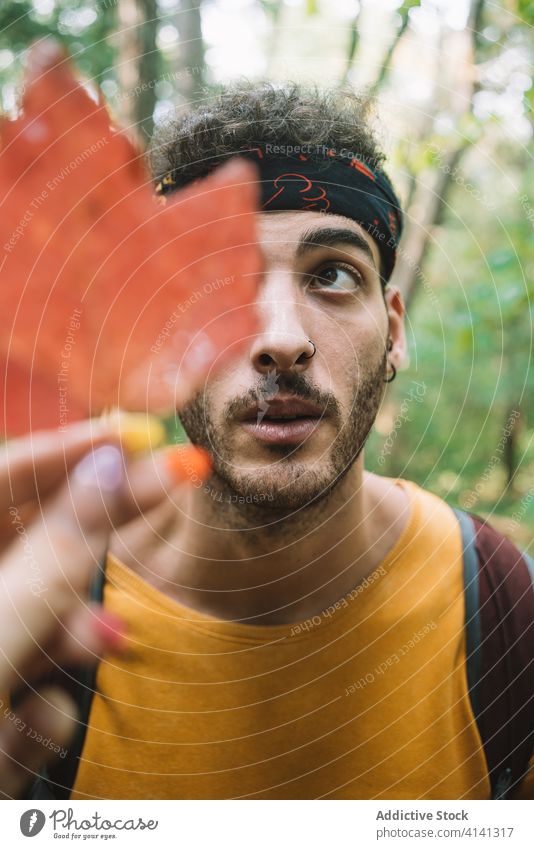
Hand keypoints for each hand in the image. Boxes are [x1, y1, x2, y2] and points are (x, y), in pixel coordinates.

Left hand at [0, 420, 208, 797]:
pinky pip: (36, 683)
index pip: (7, 476)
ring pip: (44, 618)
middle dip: (92, 546)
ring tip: (103, 647)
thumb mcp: (0, 635)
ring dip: (72, 638)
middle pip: (35, 544)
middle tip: (176, 481)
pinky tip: (14, 737)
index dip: (75, 449)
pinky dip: (40, 707)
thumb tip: (112, 467)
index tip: (144, 435)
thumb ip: (58, 554)